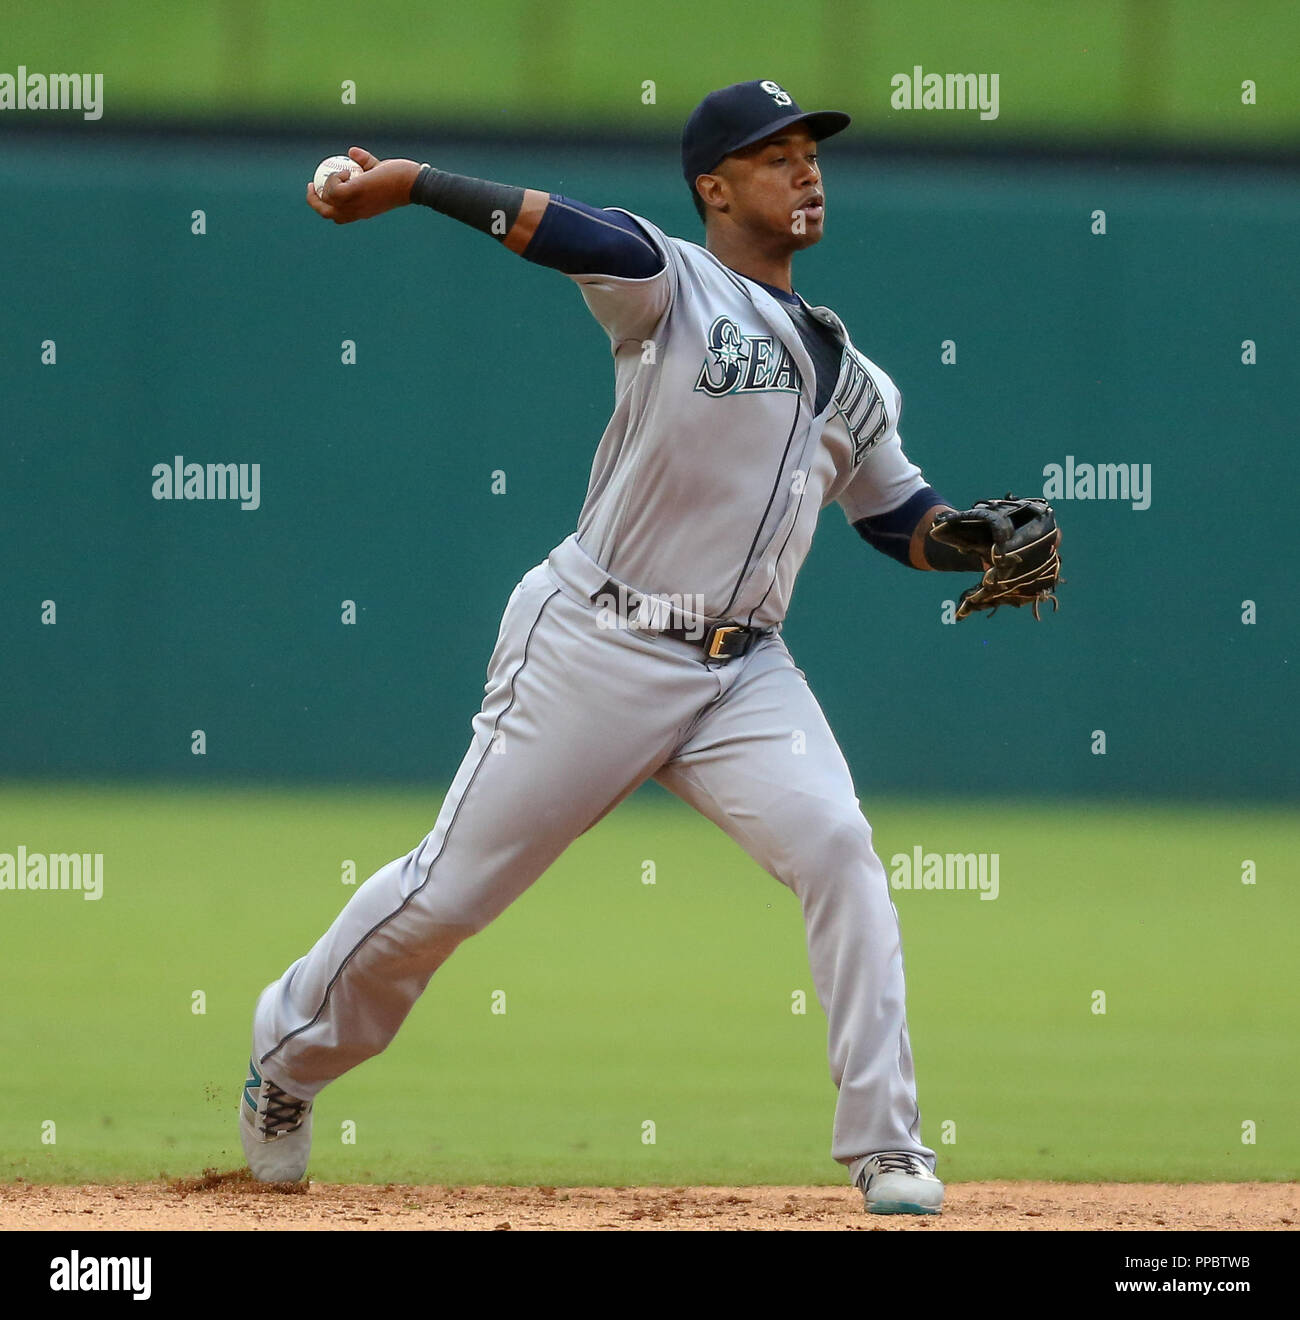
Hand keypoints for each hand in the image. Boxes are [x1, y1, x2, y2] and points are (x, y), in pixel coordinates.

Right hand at [307, 147, 421, 223]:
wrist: (412, 184)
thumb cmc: (400, 179)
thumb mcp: (379, 170)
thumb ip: (366, 162)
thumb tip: (351, 151)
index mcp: (360, 211)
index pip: (337, 216)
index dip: (325, 205)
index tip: (320, 191)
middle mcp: (356, 211)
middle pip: (327, 214)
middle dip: (313, 201)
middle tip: (312, 185)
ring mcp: (356, 204)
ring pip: (328, 202)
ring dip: (325, 186)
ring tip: (336, 173)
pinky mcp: (356, 192)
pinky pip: (334, 189)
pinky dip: (334, 179)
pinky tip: (345, 171)